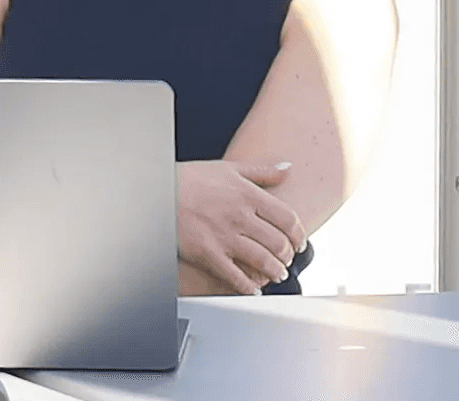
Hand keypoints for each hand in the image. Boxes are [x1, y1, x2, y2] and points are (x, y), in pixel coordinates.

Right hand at [176, 160, 308, 295]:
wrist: (158, 190)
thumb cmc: (191, 178)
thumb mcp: (228, 168)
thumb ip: (261, 171)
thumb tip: (287, 168)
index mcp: (247, 194)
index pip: (287, 218)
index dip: (299, 234)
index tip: (299, 242)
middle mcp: (240, 216)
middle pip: (278, 243)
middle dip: (288, 255)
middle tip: (287, 260)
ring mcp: (224, 237)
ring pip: (263, 261)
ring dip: (275, 272)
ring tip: (277, 275)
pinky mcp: (208, 254)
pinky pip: (235, 277)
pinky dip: (249, 287)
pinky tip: (254, 289)